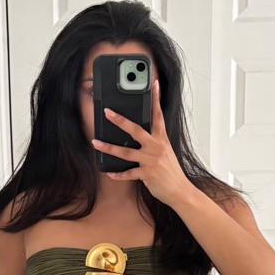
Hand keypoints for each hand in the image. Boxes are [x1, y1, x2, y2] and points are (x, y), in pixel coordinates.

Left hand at [91, 79, 191, 207]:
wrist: (179, 190)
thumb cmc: (171, 171)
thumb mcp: (165, 151)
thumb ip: (154, 142)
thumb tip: (139, 135)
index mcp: (161, 139)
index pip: (158, 115)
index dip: (155, 98)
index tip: (153, 84)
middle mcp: (155, 147)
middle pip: (135, 130)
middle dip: (120, 120)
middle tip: (108, 112)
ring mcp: (150, 160)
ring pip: (125, 152)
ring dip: (109, 147)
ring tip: (95, 143)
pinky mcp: (146, 174)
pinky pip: (128, 173)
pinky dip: (118, 174)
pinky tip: (109, 173)